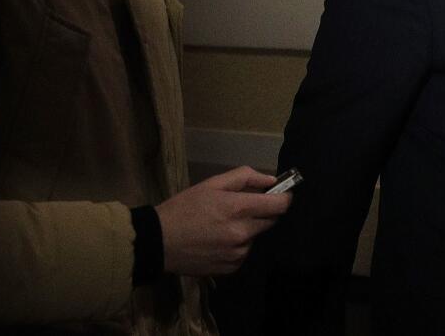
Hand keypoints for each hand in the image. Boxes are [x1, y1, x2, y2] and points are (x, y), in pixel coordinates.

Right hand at [156, 166, 290, 275]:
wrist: (159, 242)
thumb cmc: (185, 208)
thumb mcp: (212, 184)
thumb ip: (245, 177)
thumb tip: (271, 180)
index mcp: (239, 209)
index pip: (280, 205)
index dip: (284, 198)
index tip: (281, 194)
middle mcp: (243, 233)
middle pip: (271, 221)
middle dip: (263, 212)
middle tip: (243, 208)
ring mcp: (238, 253)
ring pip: (256, 237)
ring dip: (248, 229)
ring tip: (224, 226)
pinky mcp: (232, 268)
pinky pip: (244, 253)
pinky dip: (238, 246)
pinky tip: (219, 241)